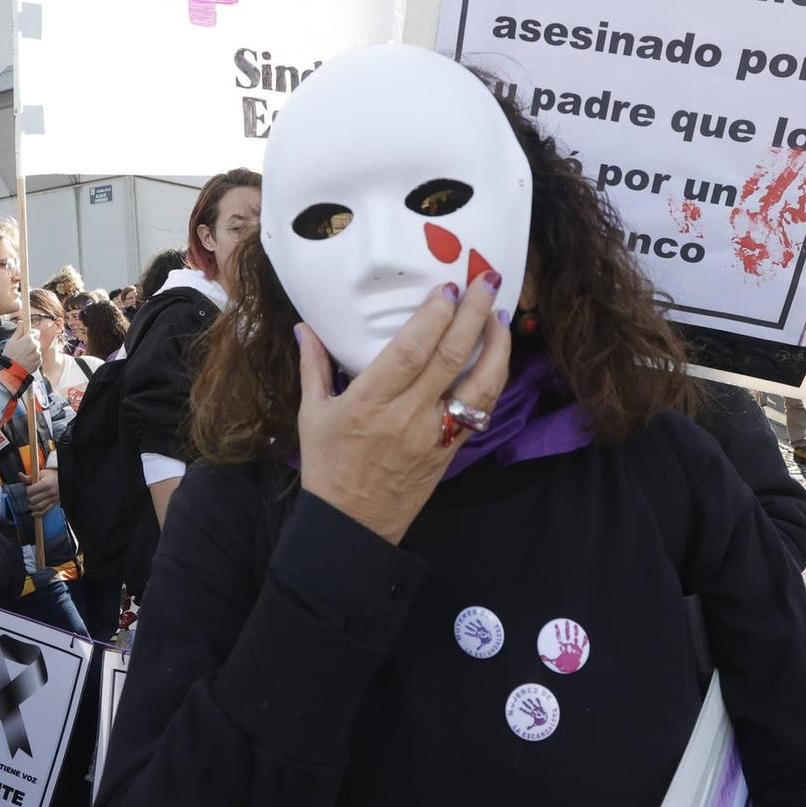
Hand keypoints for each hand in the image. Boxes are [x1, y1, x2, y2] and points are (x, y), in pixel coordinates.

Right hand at [2, 325, 40, 373]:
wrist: (11, 371)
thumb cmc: (9, 355)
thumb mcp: (11, 341)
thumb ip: (18, 331)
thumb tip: (21, 322)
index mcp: (29, 339)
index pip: (36, 332)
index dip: (31, 334)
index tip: (28, 336)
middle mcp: (36, 345)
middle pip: (36, 341)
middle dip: (31, 344)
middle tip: (22, 349)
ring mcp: (38, 354)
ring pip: (37, 350)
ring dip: (32, 352)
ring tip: (23, 357)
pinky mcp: (39, 362)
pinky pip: (37, 358)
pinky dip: (33, 359)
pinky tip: (26, 362)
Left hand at [25, 469, 59, 515]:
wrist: (63, 479)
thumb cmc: (51, 476)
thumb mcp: (41, 474)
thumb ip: (29, 477)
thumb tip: (20, 475)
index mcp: (46, 484)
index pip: (30, 491)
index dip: (27, 490)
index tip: (28, 488)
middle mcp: (50, 492)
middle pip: (33, 500)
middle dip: (28, 498)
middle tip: (29, 496)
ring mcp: (53, 499)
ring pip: (38, 507)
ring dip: (31, 506)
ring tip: (30, 503)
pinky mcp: (54, 504)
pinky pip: (45, 511)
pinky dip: (38, 513)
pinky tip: (33, 513)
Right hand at [296, 274, 511, 544]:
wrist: (353, 524)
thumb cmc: (329, 467)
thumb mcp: (312, 415)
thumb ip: (313, 367)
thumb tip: (305, 327)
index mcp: (369, 404)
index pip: (411, 353)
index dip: (434, 318)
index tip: (447, 289)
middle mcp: (407, 417)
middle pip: (449, 358)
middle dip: (473, 316)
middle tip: (486, 281)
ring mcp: (434, 435)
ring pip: (478, 386)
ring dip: (496, 348)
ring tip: (500, 316)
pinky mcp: (451, 450)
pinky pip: (480, 410)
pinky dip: (493, 380)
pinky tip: (496, 356)